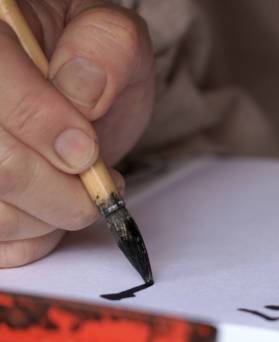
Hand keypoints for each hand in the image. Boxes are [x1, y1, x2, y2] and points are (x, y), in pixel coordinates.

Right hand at [0, 0, 153, 266]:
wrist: (83, 102)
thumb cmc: (95, 69)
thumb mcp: (117, 40)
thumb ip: (106, 48)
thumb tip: (80, 90)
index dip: (42, 124)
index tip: (88, 150)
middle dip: (59, 188)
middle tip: (100, 182)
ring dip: (53, 214)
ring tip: (81, 190)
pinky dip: (35, 238)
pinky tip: (54, 210)